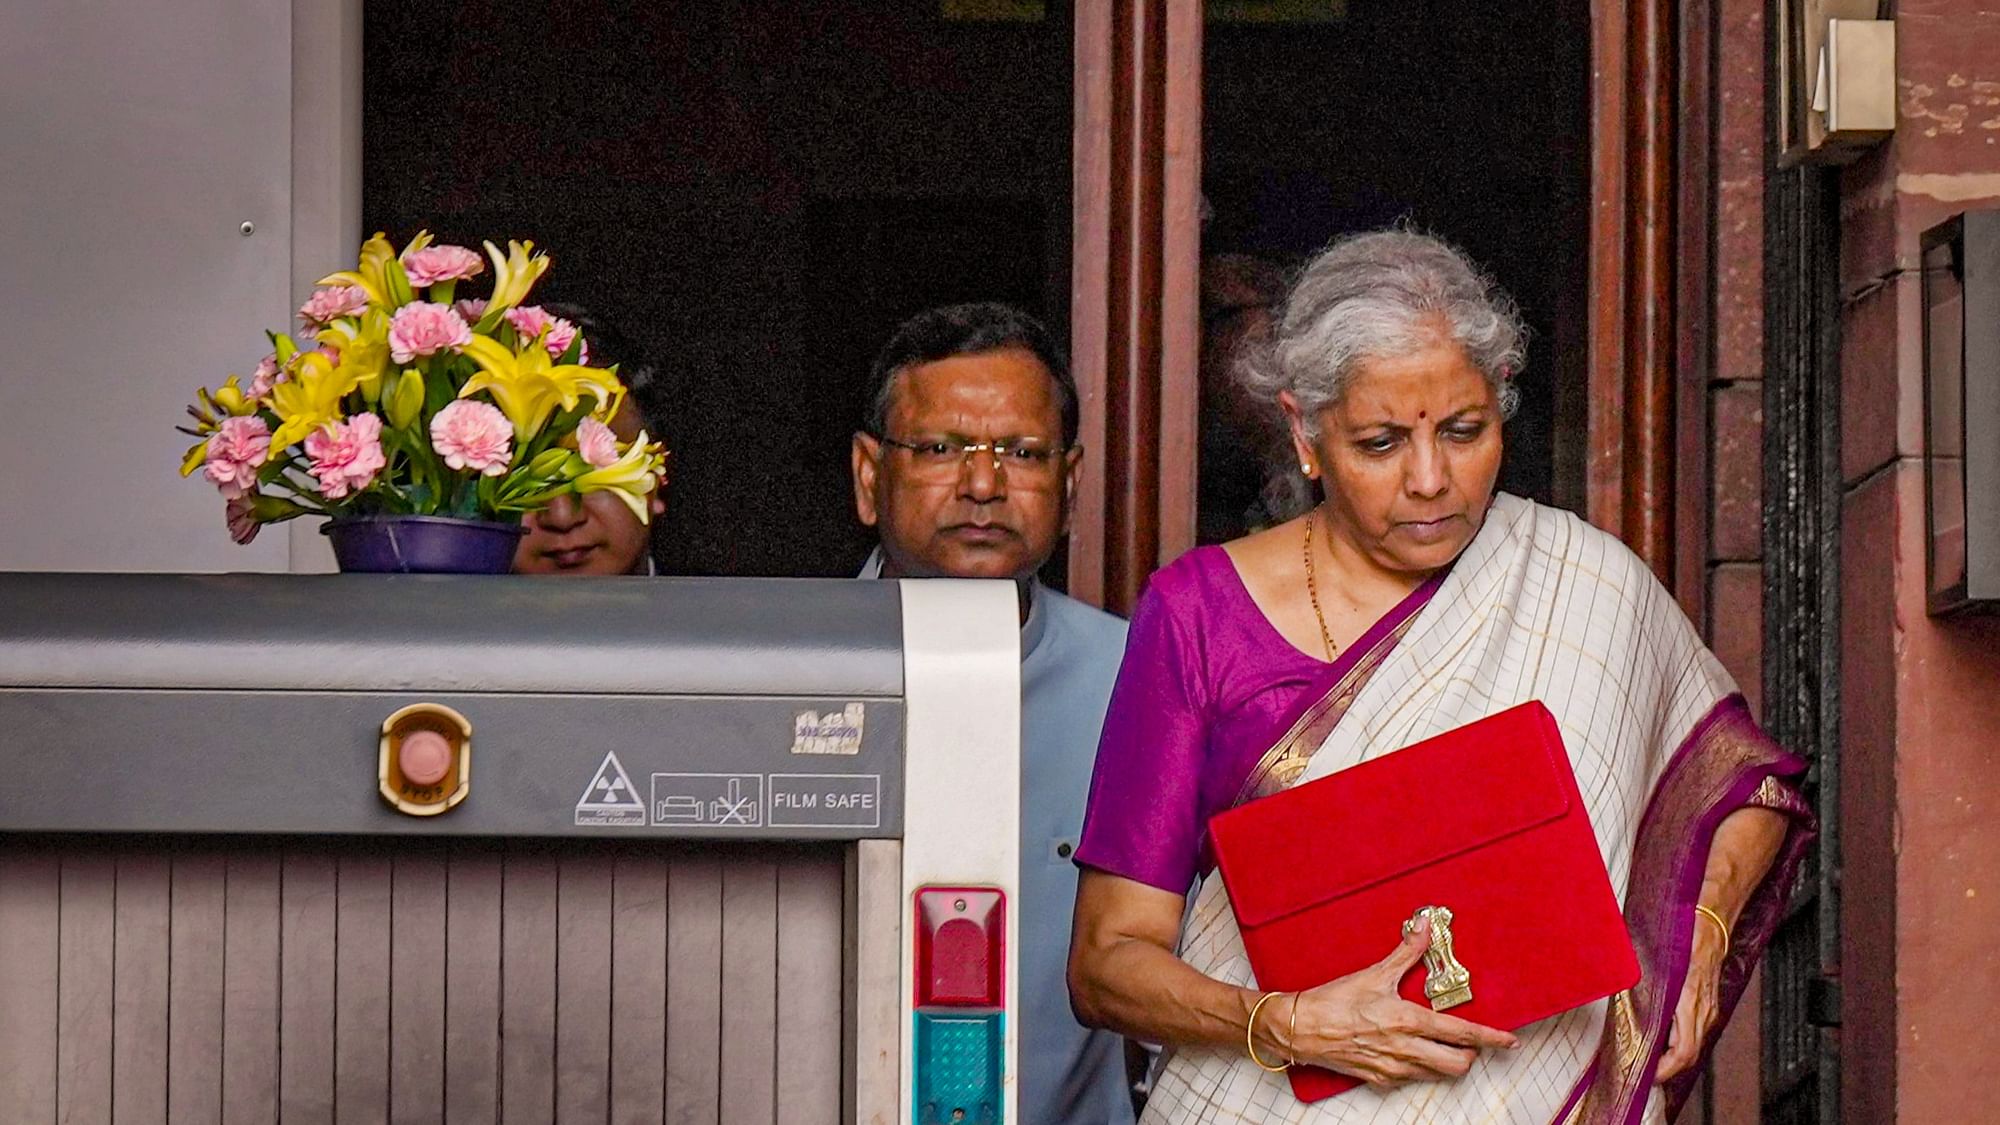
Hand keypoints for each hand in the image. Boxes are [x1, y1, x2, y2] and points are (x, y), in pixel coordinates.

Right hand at [1279, 920, 1518, 1091]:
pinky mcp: (1379, 1079)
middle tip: (1469, 1042)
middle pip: (1458, 1064)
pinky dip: (1420, 1068)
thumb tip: (1425, 927)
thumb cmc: (1333, 1002)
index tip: (1509, 1040)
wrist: (1300, 1028)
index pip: (1462, 1033)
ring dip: (1446, 1062)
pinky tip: (1410, 1052)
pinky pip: (1412, 1079)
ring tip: (1440, 1045)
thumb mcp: (1374, 973)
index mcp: (1408, 1021)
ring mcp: (1393, 1068)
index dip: (1491, 1038)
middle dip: (1470, 1054)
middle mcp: (1405, 1049)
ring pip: (1438, 1075)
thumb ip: (1406, 952)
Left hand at [1655, 912, 1726, 1082]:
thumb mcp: (1655, 957)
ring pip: (1692, 1043)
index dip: (1666, 1069)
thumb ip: (1638, 977)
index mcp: (1689, 1002)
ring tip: (1648, 1055)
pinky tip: (1662, 1034)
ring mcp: (1708, 1008)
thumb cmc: (1683, 935)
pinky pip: (1695, 1030)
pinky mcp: (1708, 1002)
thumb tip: (1617, 988)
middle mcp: (1703, 1010)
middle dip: (1666, 1067)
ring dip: (1672, 1054)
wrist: (1709, 921)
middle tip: (1642, 1068)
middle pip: (1688, 1054)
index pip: (1683, 1052)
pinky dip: (1679, 1039)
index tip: (1649, 1074)